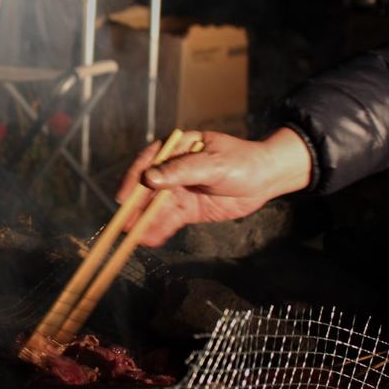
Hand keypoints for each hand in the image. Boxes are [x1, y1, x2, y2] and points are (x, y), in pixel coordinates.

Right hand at [115, 128, 312, 246]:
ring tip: (135, 237)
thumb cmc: (241, 162)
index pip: (147, 162)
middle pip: (148, 188)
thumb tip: (150, 178)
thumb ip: (182, 170)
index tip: (123, 198)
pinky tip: (151, 239)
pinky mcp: (187, 209)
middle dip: (136, 207)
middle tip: (124, 223)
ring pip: (157, 207)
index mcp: (175, 148)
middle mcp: (172, 169)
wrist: (265, 179)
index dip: (133, 180)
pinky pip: (170, 220)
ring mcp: (179, 190)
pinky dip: (159, 230)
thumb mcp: (213, 164)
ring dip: (146, 222)